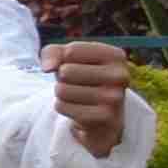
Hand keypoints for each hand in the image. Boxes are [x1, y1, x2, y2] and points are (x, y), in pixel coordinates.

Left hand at [48, 41, 134, 157]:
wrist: (100, 115)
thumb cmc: (81, 78)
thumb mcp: (67, 59)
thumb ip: (52, 52)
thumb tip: (47, 67)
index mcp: (115, 56)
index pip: (71, 51)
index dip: (63, 60)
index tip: (75, 66)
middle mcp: (120, 75)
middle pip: (66, 71)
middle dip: (62, 78)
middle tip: (76, 84)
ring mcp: (114, 97)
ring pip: (62, 90)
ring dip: (61, 94)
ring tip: (77, 96)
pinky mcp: (104, 117)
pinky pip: (62, 107)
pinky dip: (63, 107)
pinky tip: (78, 108)